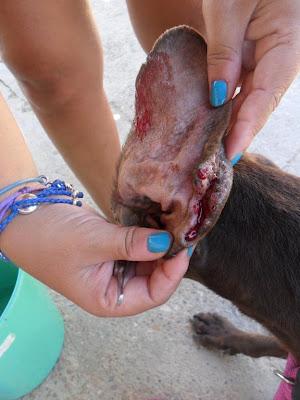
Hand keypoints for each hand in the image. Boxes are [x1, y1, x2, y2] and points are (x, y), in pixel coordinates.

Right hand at [0, 204, 188, 316]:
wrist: (24, 218)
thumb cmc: (49, 239)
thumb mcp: (92, 243)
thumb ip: (130, 245)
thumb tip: (165, 243)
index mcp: (108, 299)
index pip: (152, 295)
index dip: (171, 275)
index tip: (182, 250)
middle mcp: (114, 286)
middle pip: (154, 277)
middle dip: (169, 257)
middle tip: (183, 232)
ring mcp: (114, 265)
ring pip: (148, 259)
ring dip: (160, 243)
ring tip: (173, 223)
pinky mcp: (113, 247)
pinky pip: (137, 243)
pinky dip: (148, 233)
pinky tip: (158, 220)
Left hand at [202, 0, 299, 159]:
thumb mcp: (228, 8)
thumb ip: (223, 53)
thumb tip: (218, 96)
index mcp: (286, 45)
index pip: (265, 96)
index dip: (246, 128)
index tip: (230, 153)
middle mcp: (280, 57)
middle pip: (258, 104)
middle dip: (237, 133)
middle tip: (214, 160)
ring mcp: (266, 58)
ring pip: (249, 100)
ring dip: (230, 123)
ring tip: (210, 148)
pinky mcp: (252, 57)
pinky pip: (241, 88)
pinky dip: (226, 105)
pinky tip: (211, 121)